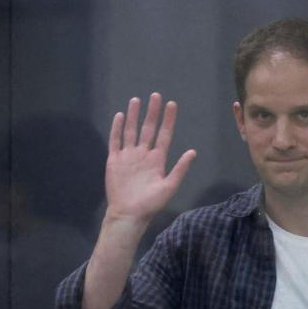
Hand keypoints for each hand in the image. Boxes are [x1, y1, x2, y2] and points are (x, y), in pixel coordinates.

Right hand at [104, 93, 195, 224]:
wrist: (129, 213)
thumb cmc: (151, 203)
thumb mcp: (169, 186)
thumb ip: (180, 169)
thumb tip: (192, 152)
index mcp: (158, 159)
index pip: (164, 134)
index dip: (168, 120)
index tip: (172, 105)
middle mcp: (143, 154)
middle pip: (148, 128)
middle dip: (152, 112)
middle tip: (156, 95)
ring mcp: (129, 156)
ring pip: (132, 131)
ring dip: (135, 116)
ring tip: (137, 100)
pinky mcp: (115, 160)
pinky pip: (116, 140)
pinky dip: (117, 128)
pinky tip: (120, 115)